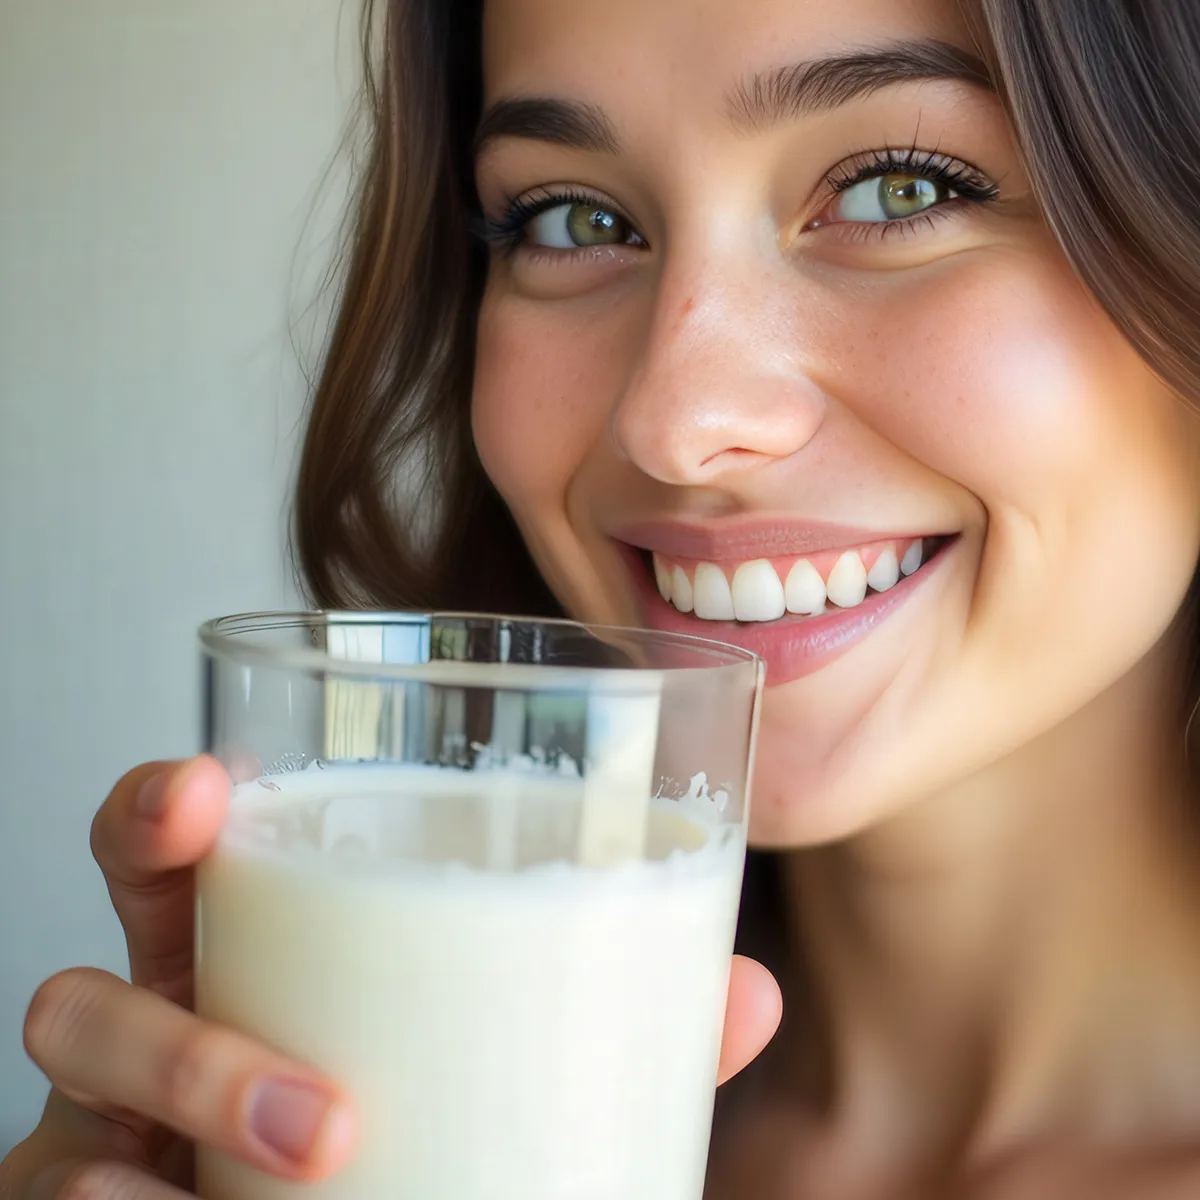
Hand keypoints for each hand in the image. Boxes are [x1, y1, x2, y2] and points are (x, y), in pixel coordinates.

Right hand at [0, 757, 781, 1197]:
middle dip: (147, 890)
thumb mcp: (503, 1054)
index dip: (171, 801)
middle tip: (242, 917)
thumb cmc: (418, 1115)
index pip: (195, 845)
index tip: (215, 780)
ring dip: (197, 1078)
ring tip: (323, 1135)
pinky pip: (63, 1189)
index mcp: (270, 944)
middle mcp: (170, 1008)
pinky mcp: (89, 1195)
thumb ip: (615, 1011)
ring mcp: (113, 1114)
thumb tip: (749, 990)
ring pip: (80, 1051)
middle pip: (110, 922)